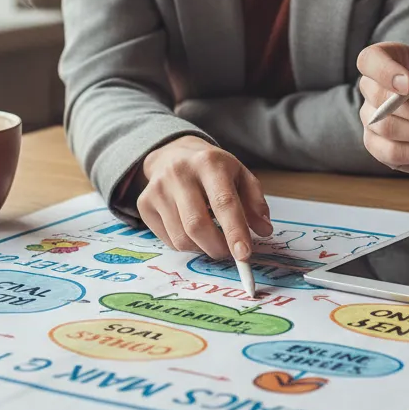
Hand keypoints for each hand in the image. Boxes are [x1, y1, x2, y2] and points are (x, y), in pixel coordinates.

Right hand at [137, 136, 272, 259]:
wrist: (174, 153)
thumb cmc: (213, 169)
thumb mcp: (240, 175)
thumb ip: (255, 202)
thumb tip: (264, 231)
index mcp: (209, 163)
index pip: (223, 202)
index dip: (235, 231)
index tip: (244, 256)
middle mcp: (180, 173)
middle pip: (197, 225)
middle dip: (217, 247)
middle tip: (228, 252)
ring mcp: (158, 188)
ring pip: (181, 238)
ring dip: (202, 248)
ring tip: (211, 237)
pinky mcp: (144, 203)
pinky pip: (167, 240)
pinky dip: (185, 245)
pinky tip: (191, 230)